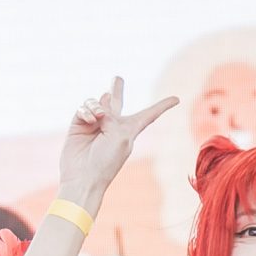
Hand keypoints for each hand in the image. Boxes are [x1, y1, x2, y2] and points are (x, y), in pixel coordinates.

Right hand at [58, 78, 177, 209]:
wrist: (83, 176)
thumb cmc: (107, 162)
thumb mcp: (121, 136)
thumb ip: (112, 116)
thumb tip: (98, 108)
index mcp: (130, 130)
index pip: (149, 115)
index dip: (162, 106)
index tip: (176, 99)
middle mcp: (113, 125)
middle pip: (116, 102)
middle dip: (116, 90)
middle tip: (117, 78)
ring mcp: (95, 124)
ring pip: (97, 102)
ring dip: (97, 104)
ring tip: (98, 116)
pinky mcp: (79, 125)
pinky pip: (83, 108)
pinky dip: (86, 111)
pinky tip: (89, 120)